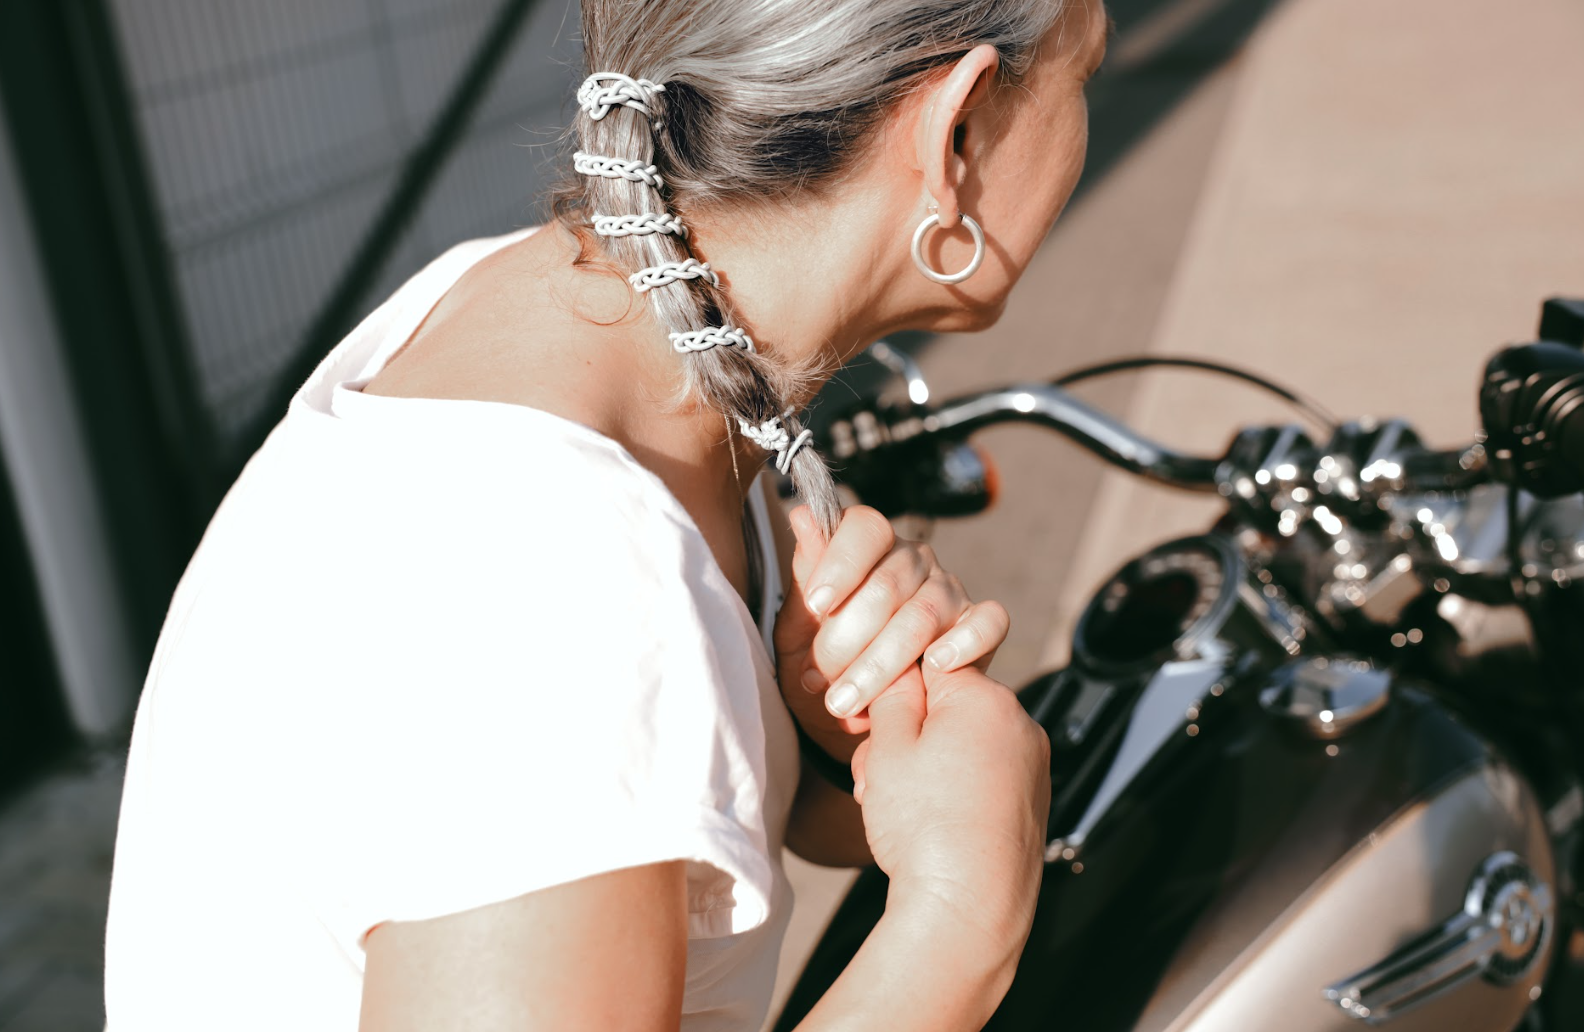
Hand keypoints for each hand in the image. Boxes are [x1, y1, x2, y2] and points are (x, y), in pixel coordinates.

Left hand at [773, 505, 1009, 757]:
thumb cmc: (826, 662)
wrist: (854, 718)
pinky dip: (964, 643)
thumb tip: (801, 514)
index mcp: (871, 546)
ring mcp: (950, 591)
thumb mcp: (800, 625)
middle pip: (886, 585)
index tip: (816, 606)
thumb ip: (806, 574)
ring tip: (845, 700)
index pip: (865, 528)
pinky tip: (935, 665)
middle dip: (844, 640)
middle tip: (815, 681)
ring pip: (923, 616)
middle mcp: (914, 560)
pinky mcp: (981, 625)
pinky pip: (989, 623)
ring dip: (879, 664)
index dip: (840, 563)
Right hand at [853, 661, 1050, 959]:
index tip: (869, 718)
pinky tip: (929, 826)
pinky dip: (955, 790)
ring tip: (898, 811)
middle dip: (907, 735)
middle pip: (948, 708)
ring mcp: (1032, 766)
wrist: (969, 909)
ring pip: (964, 745)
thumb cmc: (925, 828)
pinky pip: (985, 777)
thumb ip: (892, 695)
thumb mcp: (887, 748)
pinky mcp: (1033, 802)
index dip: (891, 688)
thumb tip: (902, 670)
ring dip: (926, 766)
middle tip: (876, 777)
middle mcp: (1021, 724)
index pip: (930, 661)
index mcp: (986, 699)